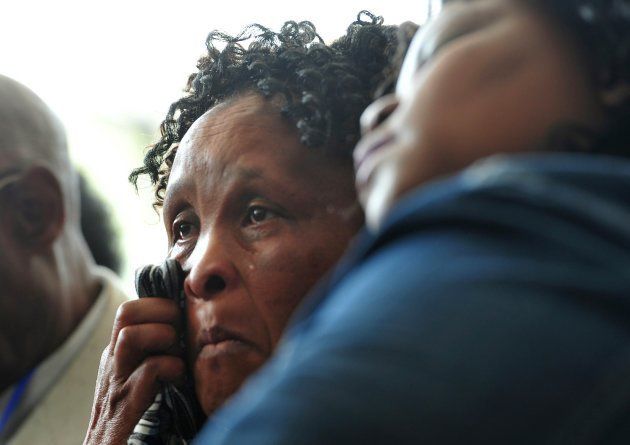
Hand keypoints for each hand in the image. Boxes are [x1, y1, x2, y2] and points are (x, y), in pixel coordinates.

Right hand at [84, 298, 184, 444]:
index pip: (132, 308)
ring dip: (163, 338)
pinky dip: (171, 368)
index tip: (181, 321)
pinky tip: (178, 380)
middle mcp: (112, 362)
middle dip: (162, 313)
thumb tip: (187, 332)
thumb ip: (154, 353)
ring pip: (130, 336)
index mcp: (117, 353)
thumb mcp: (141, 377)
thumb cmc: (132, 418)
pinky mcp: (123, 409)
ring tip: (177, 356)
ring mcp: (115, 384)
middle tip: (180, 334)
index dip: (160, 305)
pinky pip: (148, 370)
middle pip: (126, 311)